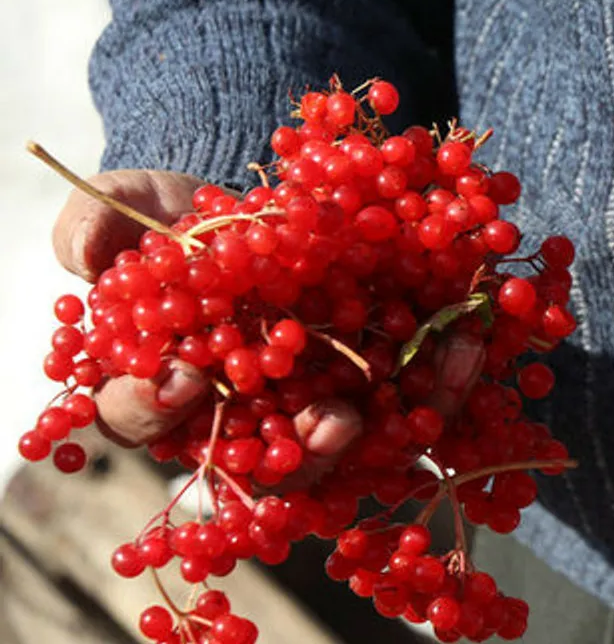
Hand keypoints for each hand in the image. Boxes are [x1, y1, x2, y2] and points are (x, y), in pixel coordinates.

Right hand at [50, 169, 484, 477]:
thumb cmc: (189, 220)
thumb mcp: (137, 204)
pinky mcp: (383, 390)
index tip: (186, 378)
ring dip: (382, 433)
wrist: (271, 210)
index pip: (144, 413)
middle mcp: (243, 417)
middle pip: (262, 466)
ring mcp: (314, 410)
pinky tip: (469, 342)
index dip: (156, 404)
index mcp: (167, 382)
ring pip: (347, 449)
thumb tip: (87, 255)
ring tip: (409, 392)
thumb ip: (100, 225)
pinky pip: (414, 407)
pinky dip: (445, 384)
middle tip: (331, 422)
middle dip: (300, 451)